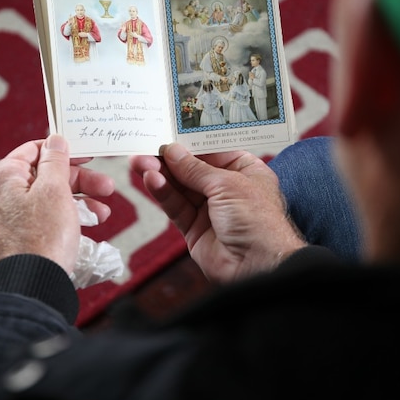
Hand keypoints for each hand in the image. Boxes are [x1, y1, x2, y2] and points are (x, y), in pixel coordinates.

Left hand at [0, 135, 114, 271]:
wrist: (34, 283)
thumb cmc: (43, 236)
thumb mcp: (55, 189)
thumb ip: (55, 161)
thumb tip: (55, 140)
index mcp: (4, 177)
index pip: (34, 150)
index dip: (63, 150)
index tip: (87, 154)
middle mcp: (2, 194)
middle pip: (46, 175)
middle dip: (80, 180)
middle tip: (106, 185)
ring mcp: (10, 216)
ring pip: (50, 197)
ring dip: (80, 199)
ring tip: (103, 211)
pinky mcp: (21, 234)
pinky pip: (46, 215)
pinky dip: (68, 215)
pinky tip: (91, 222)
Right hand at [130, 144, 304, 282]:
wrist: (259, 266)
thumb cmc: (258, 221)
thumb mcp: (227, 185)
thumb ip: (195, 169)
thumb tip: (172, 151)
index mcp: (245, 171)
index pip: (211, 151)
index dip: (188, 143)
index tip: (165, 132)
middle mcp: (227, 189)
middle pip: (191, 169)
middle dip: (167, 159)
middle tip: (145, 148)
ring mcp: (210, 210)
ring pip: (179, 188)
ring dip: (160, 174)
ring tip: (140, 162)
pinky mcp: (195, 229)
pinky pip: (176, 207)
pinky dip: (163, 193)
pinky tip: (151, 180)